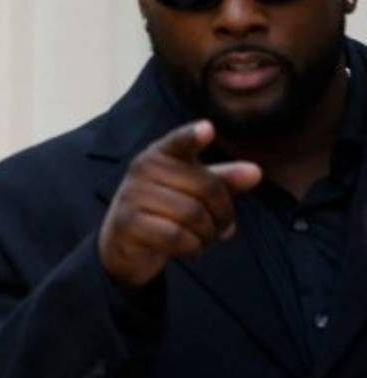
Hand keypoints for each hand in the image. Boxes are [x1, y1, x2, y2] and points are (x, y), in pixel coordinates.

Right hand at [98, 120, 261, 287]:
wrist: (122, 242)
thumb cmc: (164, 209)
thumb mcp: (192, 191)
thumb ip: (223, 180)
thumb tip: (255, 172)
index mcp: (160, 154)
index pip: (179, 142)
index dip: (193, 136)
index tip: (207, 129)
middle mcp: (143, 169)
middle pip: (206, 188)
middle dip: (223, 214)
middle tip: (222, 228)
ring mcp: (132, 195)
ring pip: (193, 215)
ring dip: (208, 234)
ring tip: (204, 239)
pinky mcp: (128, 222)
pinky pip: (176, 236)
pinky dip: (192, 247)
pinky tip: (190, 248)